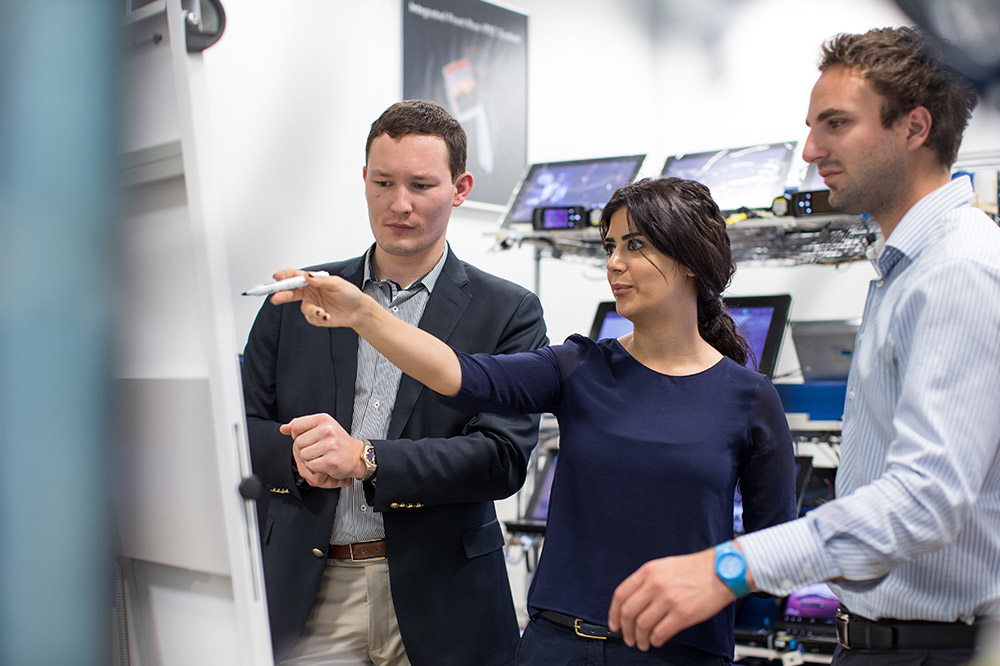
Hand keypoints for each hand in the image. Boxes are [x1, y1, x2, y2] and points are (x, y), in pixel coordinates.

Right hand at [268, 269, 366, 328]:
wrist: (358, 310)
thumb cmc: (349, 294)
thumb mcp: (337, 283)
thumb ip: (321, 280)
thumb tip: (307, 276)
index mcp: (313, 281)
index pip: (296, 277)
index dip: (285, 277)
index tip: (277, 278)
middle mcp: (310, 292)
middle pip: (291, 292)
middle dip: (282, 295)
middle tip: (275, 298)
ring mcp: (312, 305)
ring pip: (303, 308)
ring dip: (312, 310)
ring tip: (322, 312)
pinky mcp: (316, 317)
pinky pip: (311, 317)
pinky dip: (318, 317)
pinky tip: (327, 315)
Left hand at [280, 413, 364, 488]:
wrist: (357, 455)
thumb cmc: (339, 442)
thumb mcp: (322, 427)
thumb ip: (301, 426)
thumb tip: (283, 428)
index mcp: (323, 419)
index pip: (296, 426)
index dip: (296, 435)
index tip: (306, 438)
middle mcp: (327, 430)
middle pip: (298, 443)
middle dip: (304, 449)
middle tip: (317, 450)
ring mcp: (329, 445)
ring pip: (303, 455)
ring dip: (310, 459)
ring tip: (321, 456)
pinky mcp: (330, 461)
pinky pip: (310, 465)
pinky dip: (315, 467)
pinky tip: (324, 463)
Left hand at [608, 548, 736, 650]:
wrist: (720, 571)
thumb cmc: (694, 569)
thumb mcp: (663, 566)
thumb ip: (646, 580)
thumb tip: (632, 602)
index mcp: (647, 572)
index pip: (620, 595)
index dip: (613, 613)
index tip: (615, 623)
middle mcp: (654, 585)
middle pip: (627, 612)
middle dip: (625, 630)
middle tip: (628, 638)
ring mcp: (668, 600)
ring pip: (642, 625)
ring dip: (639, 638)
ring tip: (642, 643)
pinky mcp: (682, 614)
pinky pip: (660, 633)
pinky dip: (655, 640)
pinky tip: (657, 641)